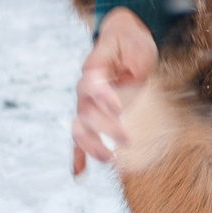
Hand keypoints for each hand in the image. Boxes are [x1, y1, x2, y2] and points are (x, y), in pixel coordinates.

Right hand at [71, 9, 158, 174]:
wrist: (122, 37)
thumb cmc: (129, 42)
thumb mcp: (133, 44)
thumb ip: (129, 58)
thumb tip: (130, 74)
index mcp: (93, 70)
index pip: (92, 86)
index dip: (103, 97)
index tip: (118, 106)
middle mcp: (85, 89)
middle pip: (87, 112)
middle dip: (105, 128)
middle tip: (127, 140)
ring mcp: (87, 104)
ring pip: (81, 128)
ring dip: (92, 146)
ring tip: (109, 161)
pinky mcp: (93, 114)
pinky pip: (80, 136)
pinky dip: (78, 155)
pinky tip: (79, 174)